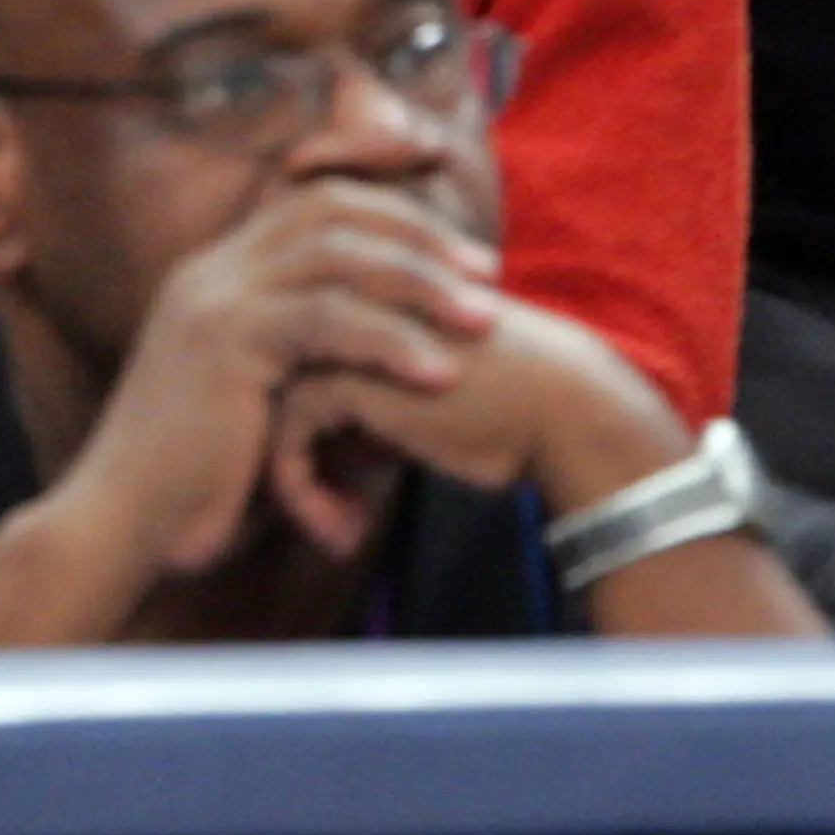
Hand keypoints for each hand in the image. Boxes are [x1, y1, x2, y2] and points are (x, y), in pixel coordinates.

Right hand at [37, 185, 500, 604]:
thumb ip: (307, 363)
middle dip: (416, 233)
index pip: (312, 200)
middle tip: (486, 271)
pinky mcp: (222, 343)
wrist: (122, 522)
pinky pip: (322, 320)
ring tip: (482, 319)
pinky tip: (436, 373)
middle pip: (330, 208)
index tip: (457, 252)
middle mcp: (211, 269)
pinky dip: (389, 341)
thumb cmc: (197, 481)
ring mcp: (212, 300)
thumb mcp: (257, 401)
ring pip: (334, 254)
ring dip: (419, 281)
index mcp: (218, 273)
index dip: (390, 213)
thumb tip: (392, 355)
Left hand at [266, 295, 686, 557]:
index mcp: (358, 298)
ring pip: (269, 410)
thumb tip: (333, 452)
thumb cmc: (510, 410)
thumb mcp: (426, 399)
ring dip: (292, 484)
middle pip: (268, 385)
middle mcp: (339, 306)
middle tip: (315, 519)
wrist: (566, 410)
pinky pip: (289, 435)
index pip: (287, 365)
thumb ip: (373, 408)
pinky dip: (303, 492)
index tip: (332, 491)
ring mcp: (337, 334)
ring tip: (338, 536)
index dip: (302, 436)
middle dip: (281, 459)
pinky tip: (346, 537)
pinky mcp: (345, 374)